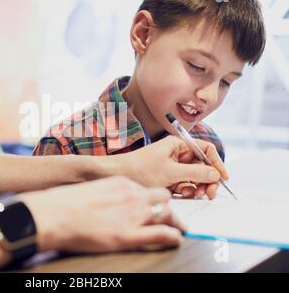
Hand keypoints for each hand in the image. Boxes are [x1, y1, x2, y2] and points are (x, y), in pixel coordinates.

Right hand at [20, 176, 185, 252]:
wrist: (53, 214)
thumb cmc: (65, 202)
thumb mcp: (92, 190)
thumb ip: (109, 194)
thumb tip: (113, 202)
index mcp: (121, 184)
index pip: (149, 189)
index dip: (155, 199)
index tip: (156, 205)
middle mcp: (131, 195)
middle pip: (163, 198)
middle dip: (169, 208)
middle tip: (173, 218)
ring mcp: (131, 214)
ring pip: (166, 213)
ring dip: (175, 221)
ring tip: (178, 229)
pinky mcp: (127, 235)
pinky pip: (160, 233)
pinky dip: (172, 236)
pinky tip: (176, 239)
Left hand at [112, 136, 228, 198]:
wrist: (117, 176)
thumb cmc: (140, 169)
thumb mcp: (170, 172)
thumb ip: (195, 173)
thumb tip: (215, 175)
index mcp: (178, 144)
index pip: (205, 149)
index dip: (216, 162)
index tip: (223, 178)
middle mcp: (177, 153)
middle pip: (202, 165)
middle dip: (207, 179)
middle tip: (209, 194)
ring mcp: (173, 167)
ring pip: (195, 177)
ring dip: (197, 187)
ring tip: (194, 195)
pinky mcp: (168, 178)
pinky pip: (185, 184)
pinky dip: (187, 190)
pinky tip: (182, 195)